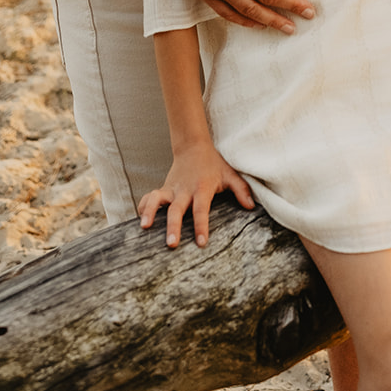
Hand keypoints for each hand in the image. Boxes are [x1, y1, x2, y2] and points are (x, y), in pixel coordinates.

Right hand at [138, 143, 253, 246]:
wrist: (194, 146)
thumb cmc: (214, 164)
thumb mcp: (230, 174)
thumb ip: (241, 189)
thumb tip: (251, 206)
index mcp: (202, 188)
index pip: (201, 210)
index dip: (201, 226)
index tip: (201, 243)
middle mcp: (184, 190)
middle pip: (177, 209)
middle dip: (173, 226)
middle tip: (171, 244)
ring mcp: (171, 189)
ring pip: (157, 200)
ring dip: (150, 212)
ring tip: (144, 227)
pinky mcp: (163, 189)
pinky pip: (149, 197)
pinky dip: (143, 206)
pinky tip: (140, 220)